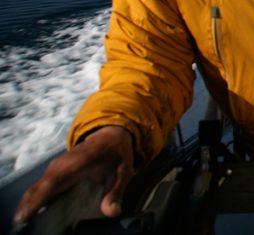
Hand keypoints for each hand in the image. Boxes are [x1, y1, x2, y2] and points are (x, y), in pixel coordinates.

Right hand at [13, 125, 134, 226]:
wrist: (109, 137)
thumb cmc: (116, 154)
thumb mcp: (123, 171)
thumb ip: (116, 191)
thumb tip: (112, 213)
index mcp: (77, 163)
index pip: (53, 181)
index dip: (37, 199)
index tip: (24, 217)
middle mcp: (61, 166)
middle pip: (37, 189)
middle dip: (26, 209)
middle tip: (20, 228)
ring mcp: (54, 170)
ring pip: (34, 191)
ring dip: (26, 208)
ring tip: (22, 227)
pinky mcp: (52, 176)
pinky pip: (37, 191)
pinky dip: (30, 204)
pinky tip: (29, 219)